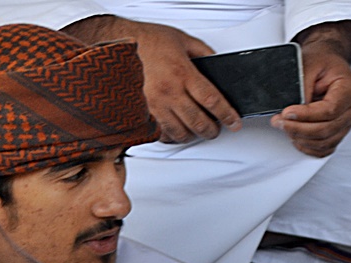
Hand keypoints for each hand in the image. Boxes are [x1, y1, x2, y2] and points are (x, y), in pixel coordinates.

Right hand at [62, 16, 240, 142]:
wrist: (116, 45)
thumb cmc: (146, 41)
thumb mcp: (182, 40)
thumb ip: (203, 53)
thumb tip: (217, 65)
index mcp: (182, 73)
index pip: (213, 101)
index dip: (227, 115)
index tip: (234, 122)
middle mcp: (169, 92)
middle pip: (199, 122)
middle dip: (213, 130)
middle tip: (218, 128)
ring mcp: (154, 105)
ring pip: (181, 133)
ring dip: (194, 135)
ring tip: (199, 130)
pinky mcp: (142, 112)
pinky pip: (161, 133)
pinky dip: (172, 136)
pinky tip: (178, 131)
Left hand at [271, 22, 350, 156]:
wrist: (328, 63)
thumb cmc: (323, 61)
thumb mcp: (310, 64)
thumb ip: (302, 87)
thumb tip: (293, 111)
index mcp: (349, 90)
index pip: (330, 111)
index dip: (307, 115)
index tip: (287, 113)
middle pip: (327, 130)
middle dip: (299, 129)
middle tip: (279, 121)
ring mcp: (346, 123)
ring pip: (325, 142)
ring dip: (302, 138)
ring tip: (285, 127)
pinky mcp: (338, 132)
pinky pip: (325, 148)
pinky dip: (309, 147)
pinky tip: (296, 138)